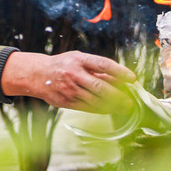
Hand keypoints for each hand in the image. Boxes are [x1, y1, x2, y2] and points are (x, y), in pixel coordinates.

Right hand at [0, 51, 134, 112]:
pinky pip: (87, 108)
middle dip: (118, 95)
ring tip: (124, 107)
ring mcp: (69, 89)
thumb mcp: (79, 60)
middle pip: (100, 87)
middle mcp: (74, 74)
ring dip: (112, 105)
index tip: (132, 78)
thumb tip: (120, 80)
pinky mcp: (66, 101)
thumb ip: (97, 69)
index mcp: (79, 60)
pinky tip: (109, 110)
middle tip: (130, 100)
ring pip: (95, 100)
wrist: (38, 75)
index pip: (103, 64)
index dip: (119, 71)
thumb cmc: (64, 65)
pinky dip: (101, 110)